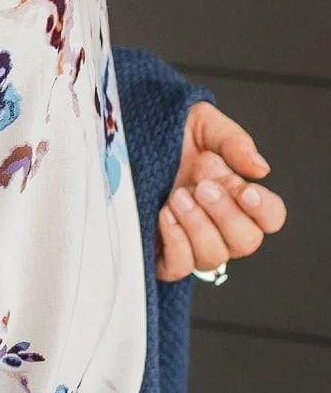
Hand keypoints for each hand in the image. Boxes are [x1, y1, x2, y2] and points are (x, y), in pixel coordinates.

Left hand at [156, 100, 287, 281]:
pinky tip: (164, 216)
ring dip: (197, 227)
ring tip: (177, 197)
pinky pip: (177, 268)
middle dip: (225, 215)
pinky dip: (175, 244)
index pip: (270, 217)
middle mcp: (219, 224)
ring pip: (212, 257)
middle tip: (202, 187)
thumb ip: (233, 142)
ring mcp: (191, 241)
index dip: (264, 210)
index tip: (246, 191)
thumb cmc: (165, 132)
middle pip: (246, 242)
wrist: (122, 139)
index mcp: (236, 195)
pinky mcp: (161, 254)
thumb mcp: (200, 123)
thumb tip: (260, 169)